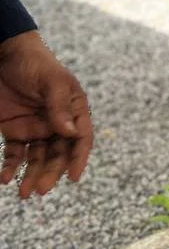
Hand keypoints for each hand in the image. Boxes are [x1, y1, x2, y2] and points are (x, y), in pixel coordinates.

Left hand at [0, 32, 93, 197]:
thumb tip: (71, 133)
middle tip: (41, 189)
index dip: (79, 158)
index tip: (74, 176)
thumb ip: (60, 107)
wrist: (4, 55)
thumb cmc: (34, 63)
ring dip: (31, 175)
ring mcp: (35, 127)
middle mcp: (57, 122)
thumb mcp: (51, 81)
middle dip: (51, 172)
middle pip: (57, 153)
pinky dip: (10, 167)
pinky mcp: (14, 131)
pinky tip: (4, 178)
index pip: (81, 137)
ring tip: (24, 193)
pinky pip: (14, 154)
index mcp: (73, 109)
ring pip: (36, 158)